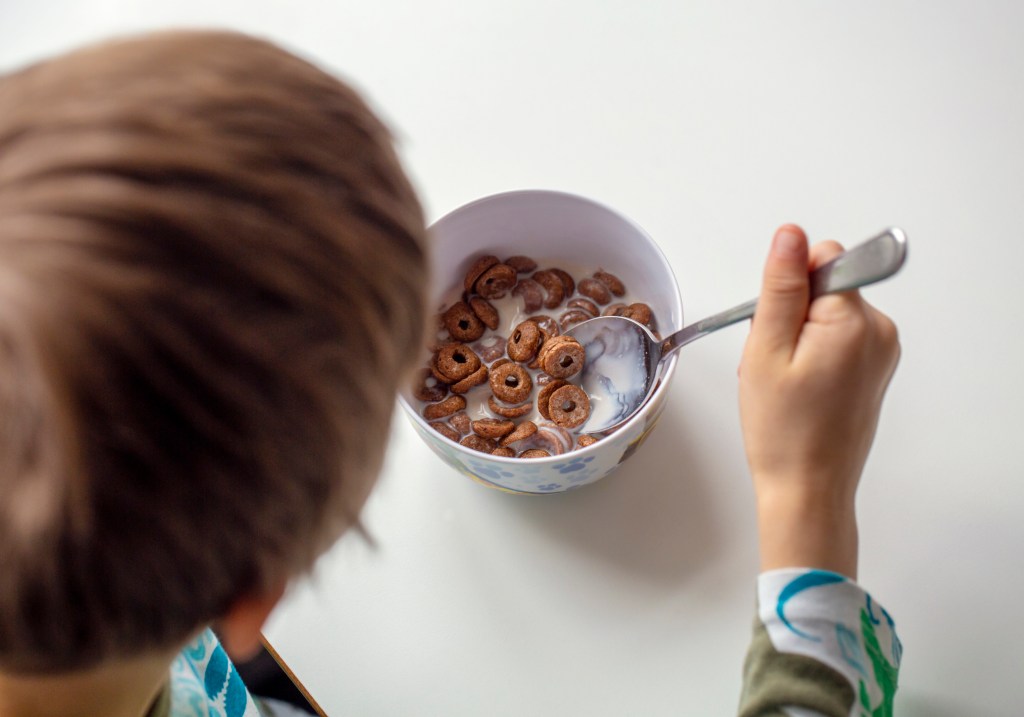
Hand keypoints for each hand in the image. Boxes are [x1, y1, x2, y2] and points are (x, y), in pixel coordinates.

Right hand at [738, 225, 899, 578]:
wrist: (807, 489)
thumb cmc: (784, 431)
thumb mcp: (766, 351)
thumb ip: (780, 287)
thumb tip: (790, 235)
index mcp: (855, 321)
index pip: (820, 260)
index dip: (786, 289)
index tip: (775, 329)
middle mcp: (879, 330)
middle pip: (823, 286)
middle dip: (789, 315)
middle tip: (774, 362)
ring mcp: (880, 351)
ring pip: (825, 312)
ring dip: (796, 336)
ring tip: (783, 379)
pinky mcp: (874, 367)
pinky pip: (836, 336)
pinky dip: (811, 353)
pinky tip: (796, 386)